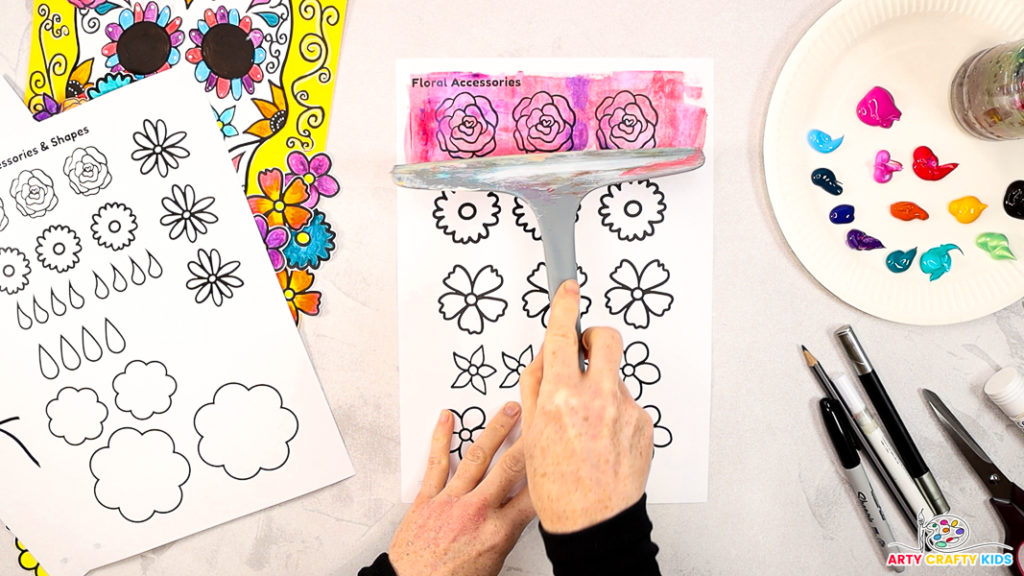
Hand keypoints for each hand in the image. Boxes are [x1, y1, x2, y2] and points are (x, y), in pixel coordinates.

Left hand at [388, 402, 534, 575]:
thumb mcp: (493, 563)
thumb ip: (506, 533)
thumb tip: (517, 514)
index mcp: (498, 532)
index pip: (533, 493)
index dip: (547, 469)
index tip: (557, 451)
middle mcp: (477, 511)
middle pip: (511, 467)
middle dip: (528, 438)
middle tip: (541, 416)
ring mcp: (451, 501)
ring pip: (478, 457)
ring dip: (496, 429)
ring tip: (508, 409)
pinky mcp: (426, 499)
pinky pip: (437, 463)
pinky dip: (441, 438)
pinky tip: (447, 419)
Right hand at [519, 280, 653, 533]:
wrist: (594, 522)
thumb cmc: (558, 487)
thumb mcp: (531, 433)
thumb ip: (536, 388)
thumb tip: (546, 358)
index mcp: (561, 398)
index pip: (561, 337)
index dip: (565, 306)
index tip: (568, 289)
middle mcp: (597, 398)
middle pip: (605, 339)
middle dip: (594, 336)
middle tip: (583, 351)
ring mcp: (625, 409)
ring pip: (613, 377)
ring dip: (600, 388)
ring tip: (588, 426)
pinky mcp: (644, 423)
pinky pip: (626, 404)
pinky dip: (614, 414)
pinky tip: (604, 441)